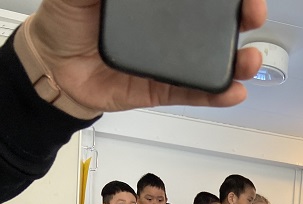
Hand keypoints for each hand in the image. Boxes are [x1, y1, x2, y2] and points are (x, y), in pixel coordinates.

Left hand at [28, 0, 266, 113]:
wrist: (51, 70)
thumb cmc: (63, 23)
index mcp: (151, 0)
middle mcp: (166, 27)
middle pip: (214, 22)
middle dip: (240, 17)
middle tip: (251, 12)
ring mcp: (168, 60)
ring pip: (211, 60)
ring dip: (237, 60)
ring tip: (249, 59)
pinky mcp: (163, 89)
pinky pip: (194, 92)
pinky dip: (215, 94)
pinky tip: (233, 90)